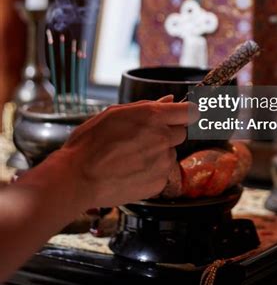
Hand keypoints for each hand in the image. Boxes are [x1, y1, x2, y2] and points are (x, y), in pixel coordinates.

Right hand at [57, 95, 196, 207]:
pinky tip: (131, 171)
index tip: (179, 117)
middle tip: (142, 138)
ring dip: (158, 154)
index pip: (190, 112)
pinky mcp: (158, 183)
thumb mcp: (115, 113)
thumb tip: (169, 101)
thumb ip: (147, 106)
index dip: (185, 114)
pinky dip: (152, 172)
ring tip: (131, 157)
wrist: (77, 178)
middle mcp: (162, 139)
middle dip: (167, 133)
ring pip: (171, 154)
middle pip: (181, 133)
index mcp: (153, 117)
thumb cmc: (90, 143)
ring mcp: (162, 163)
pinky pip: (163, 173)